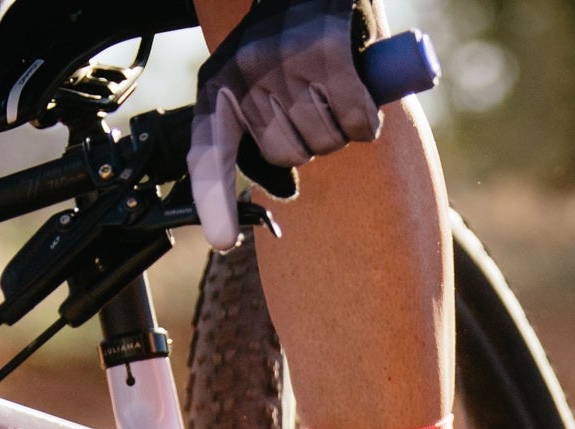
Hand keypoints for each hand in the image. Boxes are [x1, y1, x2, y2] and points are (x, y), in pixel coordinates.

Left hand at [184, 0, 380, 247]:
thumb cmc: (286, 40)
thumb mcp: (251, 78)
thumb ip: (253, 129)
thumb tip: (276, 195)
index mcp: (219, 85)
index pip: (208, 153)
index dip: (213, 200)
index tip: (223, 241)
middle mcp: (246, 73)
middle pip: (286, 156)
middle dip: (309, 143)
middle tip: (312, 104)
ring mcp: (286, 63)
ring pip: (324, 142)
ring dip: (340, 130)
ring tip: (332, 91)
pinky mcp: (328, 55)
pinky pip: (355, 122)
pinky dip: (366, 120)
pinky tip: (360, 95)